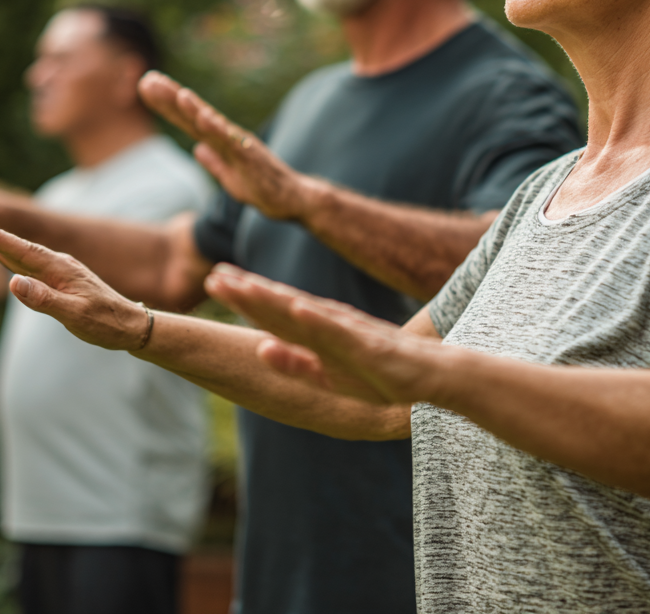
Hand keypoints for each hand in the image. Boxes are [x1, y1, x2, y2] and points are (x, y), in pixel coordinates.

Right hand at [0, 214, 149, 349]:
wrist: (131, 324)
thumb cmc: (105, 322)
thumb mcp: (75, 314)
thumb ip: (44, 299)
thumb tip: (12, 282)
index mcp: (60, 268)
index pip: (19, 250)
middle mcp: (58, 264)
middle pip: (15, 247)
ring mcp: (59, 270)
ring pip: (20, 255)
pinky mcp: (60, 279)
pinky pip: (28, 265)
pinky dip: (10, 256)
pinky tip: (3, 254)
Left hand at [139, 72, 314, 221]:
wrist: (294, 200)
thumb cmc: (265, 188)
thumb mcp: (230, 178)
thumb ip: (213, 162)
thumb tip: (196, 148)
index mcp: (222, 143)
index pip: (189, 121)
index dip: (167, 105)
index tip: (146, 87)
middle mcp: (229, 138)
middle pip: (195, 115)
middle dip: (170, 98)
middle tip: (147, 79)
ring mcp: (240, 144)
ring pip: (211, 123)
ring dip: (192, 107)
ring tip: (174, 91)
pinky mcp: (250, 156)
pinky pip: (230, 140)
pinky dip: (215, 126)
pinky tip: (202, 114)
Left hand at [205, 265, 445, 405]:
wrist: (436, 374)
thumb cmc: (381, 374)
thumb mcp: (329, 374)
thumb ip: (296, 362)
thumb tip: (260, 348)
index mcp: (320, 329)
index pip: (275, 309)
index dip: (244, 294)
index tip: (214, 277)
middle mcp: (331, 323)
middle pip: (281, 304)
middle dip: (247, 291)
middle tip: (212, 275)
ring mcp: (349, 332)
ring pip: (303, 312)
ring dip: (272, 298)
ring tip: (242, 285)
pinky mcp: (369, 346)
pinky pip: (339, 332)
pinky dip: (316, 319)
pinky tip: (296, 308)